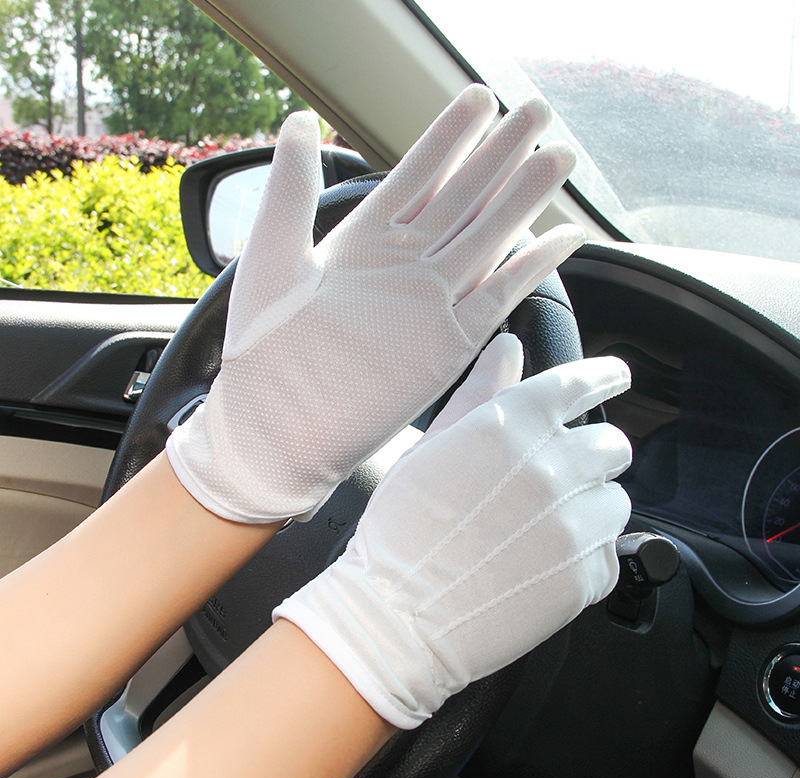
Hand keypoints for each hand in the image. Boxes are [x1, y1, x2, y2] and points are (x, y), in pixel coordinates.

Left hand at [167, 84, 585, 522]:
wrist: (278, 426)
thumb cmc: (262, 349)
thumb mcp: (270, 253)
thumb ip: (290, 187)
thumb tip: (296, 119)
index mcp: (362, 241)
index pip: (416, 175)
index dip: (450, 137)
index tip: (480, 99)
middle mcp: (404, 266)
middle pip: (464, 197)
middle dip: (502, 153)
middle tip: (539, 113)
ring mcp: (430, 303)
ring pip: (489, 236)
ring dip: (524, 198)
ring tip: (558, 159)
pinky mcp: (449, 344)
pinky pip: (500, 295)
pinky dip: (531, 267)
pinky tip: (559, 238)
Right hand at [274, 348, 631, 727]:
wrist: (398, 615)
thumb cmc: (402, 529)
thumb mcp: (432, 447)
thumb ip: (480, 392)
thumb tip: (509, 348)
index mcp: (514, 426)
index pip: (582, 384)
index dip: (605, 377)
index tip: (616, 378)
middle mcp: (554, 467)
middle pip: (612, 446)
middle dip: (591, 455)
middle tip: (558, 476)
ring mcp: (574, 525)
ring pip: (615, 501)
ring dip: (590, 507)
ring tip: (543, 528)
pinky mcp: (585, 577)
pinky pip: (609, 553)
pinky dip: (586, 555)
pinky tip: (542, 563)